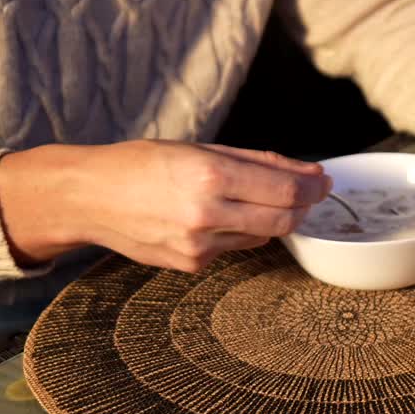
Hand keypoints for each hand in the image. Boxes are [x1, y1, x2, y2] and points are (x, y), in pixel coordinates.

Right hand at [0, 141, 331, 272]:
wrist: (89, 197)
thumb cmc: (144, 164)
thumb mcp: (202, 149)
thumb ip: (262, 162)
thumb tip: (311, 173)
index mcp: (209, 176)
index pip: (286, 190)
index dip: (314, 188)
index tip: (325, 181)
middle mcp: (205, 214)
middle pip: (284, 220)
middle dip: (304, 207)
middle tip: (310, 193)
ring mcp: (198, 245)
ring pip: (264, 236)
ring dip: (272, 218)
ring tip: (252, 197)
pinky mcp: (192, 265)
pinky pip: (236, 248)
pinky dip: (242, 231)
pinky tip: (219, 216)